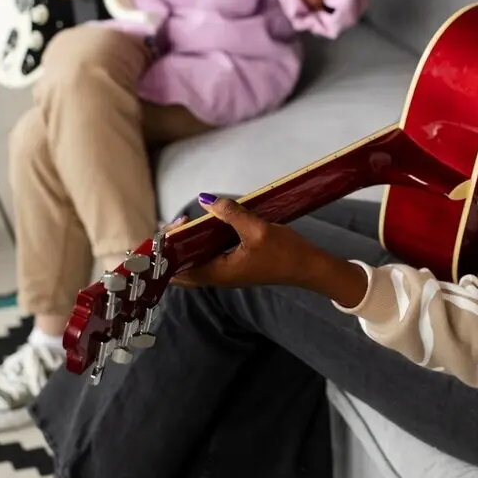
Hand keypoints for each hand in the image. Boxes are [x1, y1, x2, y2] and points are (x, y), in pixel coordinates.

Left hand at [172, 195, 370, 309]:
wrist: (308, 267)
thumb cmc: (284, 253)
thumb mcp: (257, 229)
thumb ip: (231, 214)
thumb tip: (207, 200)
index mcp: (218, 273)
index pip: (178, 270)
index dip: (169, 251)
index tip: (176, 226)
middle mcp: (218, 277)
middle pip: (182, 269)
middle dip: (175, 247)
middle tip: (180, 222)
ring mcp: (226, 273)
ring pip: (195, 263)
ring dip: (188, 245)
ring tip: (188, 223)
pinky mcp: (235, 267)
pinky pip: (208, 258)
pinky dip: (201, 244)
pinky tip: (206, 227)